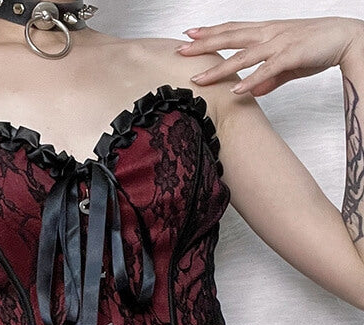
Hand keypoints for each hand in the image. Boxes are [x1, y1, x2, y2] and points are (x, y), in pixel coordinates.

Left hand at [175, 16, 363, 95]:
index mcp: (267, 31)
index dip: (211, 32)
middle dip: (203, 44)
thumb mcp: (287, 65)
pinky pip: (267, 70)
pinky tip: (237, 90)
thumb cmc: (317, 47)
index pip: (232, 30)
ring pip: (242, 56)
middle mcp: (268, 33)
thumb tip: (252, 91)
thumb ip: (268, 79)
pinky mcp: (291, 56)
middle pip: (229, 38)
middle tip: (181, 50)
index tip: (190, 36)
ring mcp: (278, 43)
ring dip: (219, 68)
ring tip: (200, 77)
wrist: (345, 37)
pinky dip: (251, 80)